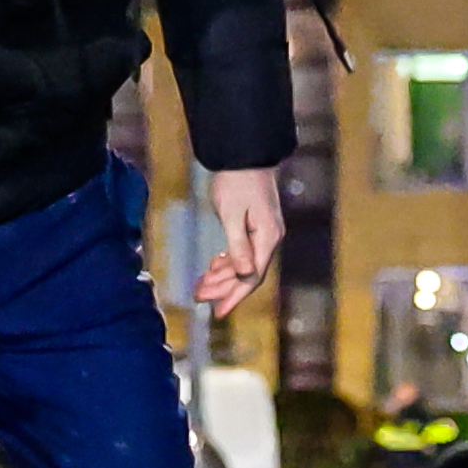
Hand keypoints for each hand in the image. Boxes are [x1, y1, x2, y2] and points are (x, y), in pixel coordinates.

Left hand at [197, 167, 285, 316]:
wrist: (245, 155)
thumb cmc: (237, 181)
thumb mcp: (232, 213)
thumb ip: (238, 245)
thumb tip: (244, 274)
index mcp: (267, 238)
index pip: (252, 276)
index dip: (235, 296)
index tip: (218, 313)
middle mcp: (270, 238)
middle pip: (247, 274)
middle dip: (223, 288)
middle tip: (198, 296)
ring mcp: (264, 232)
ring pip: (243, 264)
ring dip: (222, 276)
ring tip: (200, 284)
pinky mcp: (256, 225)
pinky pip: (243, 252)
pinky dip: (227, 261)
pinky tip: (213, 266)